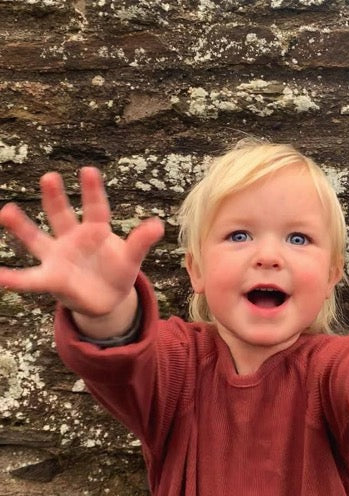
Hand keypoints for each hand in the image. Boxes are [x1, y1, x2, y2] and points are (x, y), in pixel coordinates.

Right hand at [0, 167, 163, 318]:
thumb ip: (141, 241)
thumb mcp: (133, 258)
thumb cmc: (118, 271)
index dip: (93, 191)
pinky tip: (0, 277)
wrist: (106, 298)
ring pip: (37, 238)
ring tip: (6, 212)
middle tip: (50, 177)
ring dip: (22, 226)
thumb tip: (159, 225)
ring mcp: (58, 256)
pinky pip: (31, 278)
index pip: (95, 208)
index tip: (88, 170)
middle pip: (62, 214)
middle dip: (56, 197)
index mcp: (95, 229)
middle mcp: (72, 238)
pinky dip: (14, 279)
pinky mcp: (51, 278)